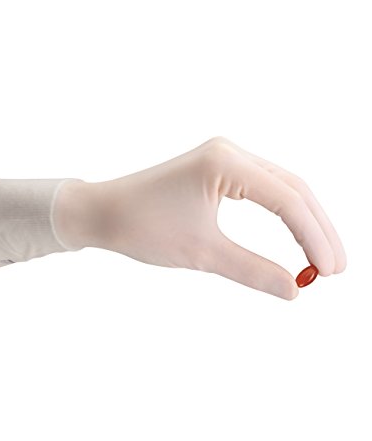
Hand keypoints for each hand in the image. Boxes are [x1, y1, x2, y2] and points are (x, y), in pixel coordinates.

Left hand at [54, 137, 345, 299]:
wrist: (102, 212)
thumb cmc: (141, 228)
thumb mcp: (200, 253)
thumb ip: (251, 270)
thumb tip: (294, 290)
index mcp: (225, 163)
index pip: (288, 201)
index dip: (315, 238)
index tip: (331, 273)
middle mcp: (229, 151)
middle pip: (294, 188)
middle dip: (317, 229)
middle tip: (337, 268)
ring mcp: (224, 157)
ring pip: (282, 187)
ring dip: (304, 221)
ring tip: (323, 256)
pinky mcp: (217, 168)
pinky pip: (262, 189)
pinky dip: (282, 213)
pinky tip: (295, 234)